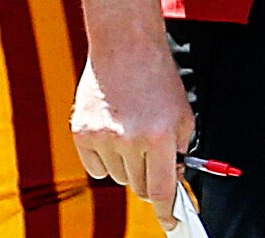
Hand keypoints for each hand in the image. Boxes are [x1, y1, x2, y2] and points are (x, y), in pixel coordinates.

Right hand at [71, 34, 194, 229]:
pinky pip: (95, 166)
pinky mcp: (82, 132)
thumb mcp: (182, 114)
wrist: (124, 44)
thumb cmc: (156, 76)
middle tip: (151, 155)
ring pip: (117, 177)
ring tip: (130, 130)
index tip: (170, 221)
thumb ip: (180, 151)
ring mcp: (103, 136)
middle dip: (148, 178)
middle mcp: (130, 140)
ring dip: (126, 164)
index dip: (167, 213)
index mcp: (160, 136)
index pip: (161, 191)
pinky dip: (104, 158)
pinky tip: (111, 131)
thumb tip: (173, 181)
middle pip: (139, 188)